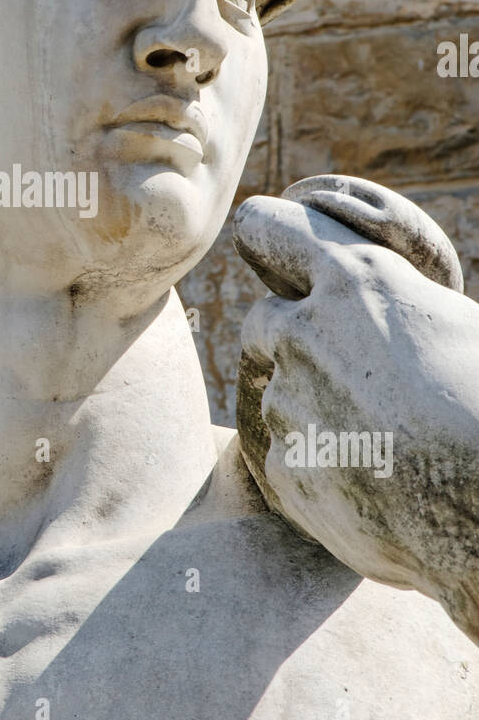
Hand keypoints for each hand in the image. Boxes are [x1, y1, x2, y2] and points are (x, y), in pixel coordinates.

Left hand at [234, 177, 478, 643]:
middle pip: (262, 324)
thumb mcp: (456, 325)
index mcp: (355, 281)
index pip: (269, 231)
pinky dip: (321, 473)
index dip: (269, 239)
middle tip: (345, 374)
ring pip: (280, 401)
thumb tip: (383, 320)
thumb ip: (395, 308)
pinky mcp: (285, 471)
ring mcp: (286, 405)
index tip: (265, 243)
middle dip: (289, 341)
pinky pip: (290, 463)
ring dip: (315, 414)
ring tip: (386, 444)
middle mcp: (303, 334)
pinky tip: (377, 488)